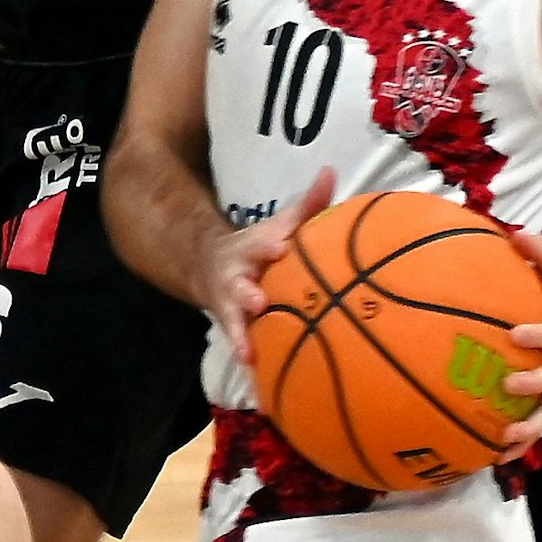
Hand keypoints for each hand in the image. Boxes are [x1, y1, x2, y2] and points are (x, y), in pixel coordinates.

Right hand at [202, 169, 335, 366]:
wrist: (210, 267)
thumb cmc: (262, 249)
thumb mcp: (280, 226)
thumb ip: (307, 205)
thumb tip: (330, 172)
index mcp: (254, 248)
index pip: (262, 244)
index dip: (269, 246)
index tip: (280, 248)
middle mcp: (237, 275)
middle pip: (239, 283)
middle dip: (247, 293)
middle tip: (259, 301)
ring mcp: (230, 303)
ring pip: (232, 317)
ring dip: (240, 331)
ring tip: (248, 349)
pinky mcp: (232, 326)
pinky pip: (237, 341)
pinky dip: (244, 354)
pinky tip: (253, 370)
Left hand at [497, 231, 541, 462]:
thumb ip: (539, 251)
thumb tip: (515, 233)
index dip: (541, 335)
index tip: (515, 333)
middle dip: (536, 386)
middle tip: (508, 386)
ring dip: (530, 429)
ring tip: (502, 442)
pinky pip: (540, 423)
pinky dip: (522, 442)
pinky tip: (493, 457)